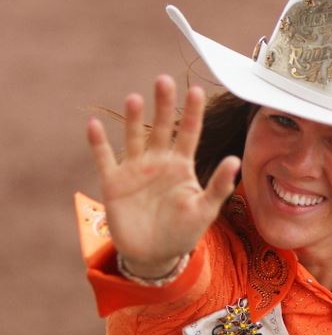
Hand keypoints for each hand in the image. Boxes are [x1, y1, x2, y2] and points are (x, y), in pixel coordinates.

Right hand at [87, 74, 239, 276]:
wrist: (154, 255)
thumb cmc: (183, 232)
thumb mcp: (205, 210)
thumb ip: (218, 186)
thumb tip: (235, 160)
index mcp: (181, 165)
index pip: (189, 133)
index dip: (192, 112)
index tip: (197, 91)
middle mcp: (158, 161)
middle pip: (160, 127)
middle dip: (162, 104)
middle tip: (164, 80)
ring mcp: (135, 169)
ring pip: (133, 137)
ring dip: (132, 119)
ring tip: (134, 98)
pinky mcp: (114, 182)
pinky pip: (104, 158)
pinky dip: (98, 143)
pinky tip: (94, 126)